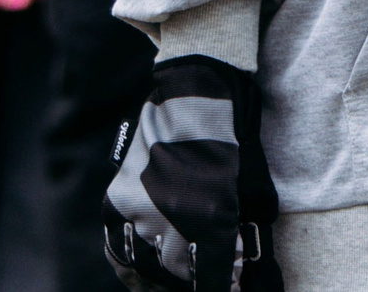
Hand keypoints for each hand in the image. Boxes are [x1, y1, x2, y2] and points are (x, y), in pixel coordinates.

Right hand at [106, 55, 280, 291]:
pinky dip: (132, 269)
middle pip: (178, 275)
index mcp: (208, 217)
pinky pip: (118, 250)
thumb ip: (244, 235)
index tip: (228, 286)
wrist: (193, 95)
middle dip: (195, 279)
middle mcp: (169, 218)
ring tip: (177, 281)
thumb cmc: (230, 141)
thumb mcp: (250, 189)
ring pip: (147, 267)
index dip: (220, 286)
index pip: (210, 278)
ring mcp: (138, 210)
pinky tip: (145, 279)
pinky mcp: (117, 201)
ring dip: (164, 279)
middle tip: (206, 277)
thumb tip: (243, 272)